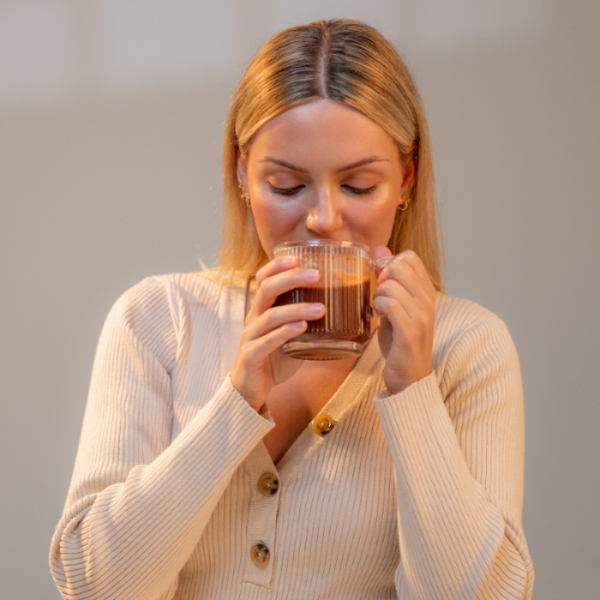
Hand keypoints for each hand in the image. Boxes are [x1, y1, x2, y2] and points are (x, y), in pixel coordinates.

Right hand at [230, 256, 325, 410]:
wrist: (250, 390)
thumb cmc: (274, 359)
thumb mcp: (292, 337)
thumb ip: (309, 323)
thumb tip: (346, 312)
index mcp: (262, 310)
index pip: (263, 280)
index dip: (276, 266)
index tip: (296, 257)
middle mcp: (253, 319)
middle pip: (266, 290)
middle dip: (291, 279)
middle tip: (316, 274)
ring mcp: (250, 337)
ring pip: (270, 316)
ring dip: (297, 308)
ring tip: (321, 308)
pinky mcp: (252, 356)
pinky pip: (267, 341)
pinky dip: (285, 332)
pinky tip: (302, 328)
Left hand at [373, 246, 435, 394]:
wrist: (408, 377)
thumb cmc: (399, 341)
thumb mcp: (394, 305)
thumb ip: (389, 278)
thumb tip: (380, 249)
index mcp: (425, 291)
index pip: (410, 256)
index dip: (389, 264)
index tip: (382, 282)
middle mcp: (427, 300)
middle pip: (399, 265)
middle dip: (381, 278)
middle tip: (379, 298)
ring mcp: (421, 315)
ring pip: (391, 284)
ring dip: (376, 296)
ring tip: (378, 310)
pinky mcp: (411, 330)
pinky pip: (389, 304)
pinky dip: (378, 308)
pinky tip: (378, 317)